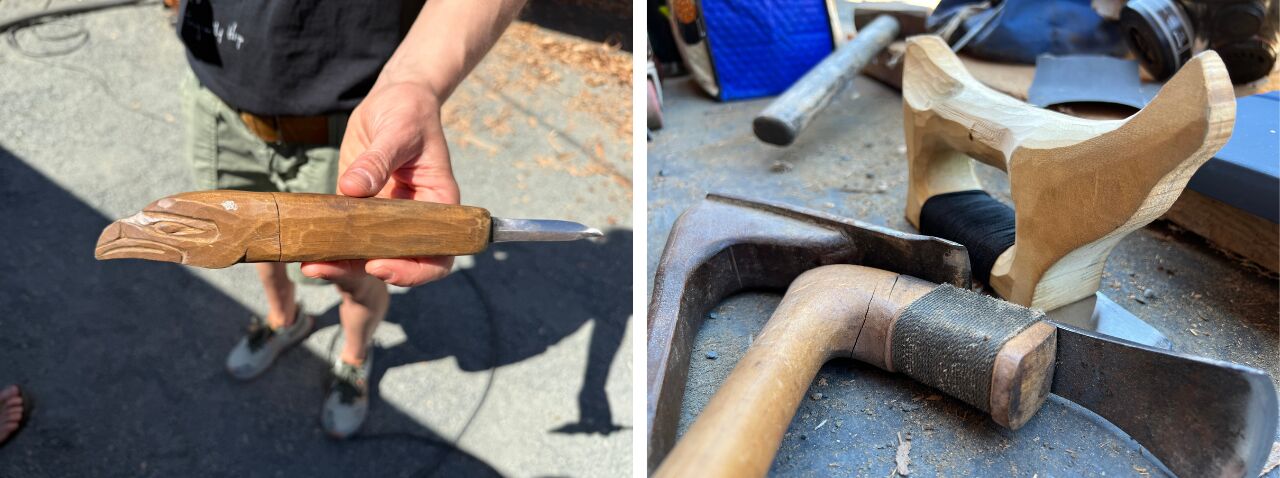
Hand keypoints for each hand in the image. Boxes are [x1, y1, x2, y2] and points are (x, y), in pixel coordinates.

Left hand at [301, 82, 459, 286]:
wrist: (395, 99)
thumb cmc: (409, 112)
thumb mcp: (398, 131)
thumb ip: (378, 160)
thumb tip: (352, 188)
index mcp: (439, 204)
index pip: (438, 252)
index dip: (413, 269)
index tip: (379, 264)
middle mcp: (417, 218)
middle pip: (399, 261)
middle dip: (363, 269)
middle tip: (327, 267)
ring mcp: (388, 216)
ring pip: (370, 252)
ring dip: (341, 263)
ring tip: (310, 265)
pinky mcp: (362, 207)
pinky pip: (348, 233)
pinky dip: (329, 243)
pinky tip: (305, 246)